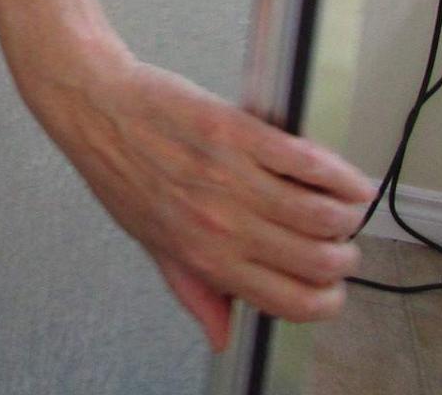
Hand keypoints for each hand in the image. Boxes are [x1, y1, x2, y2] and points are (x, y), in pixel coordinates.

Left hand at [40, 54, 374, 350]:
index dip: (326, 301)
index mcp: (203, 258)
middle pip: (319, 260)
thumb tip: (223, 335)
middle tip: (340, 243)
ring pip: (322, 214)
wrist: (94, 106)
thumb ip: (194, 289)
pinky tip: (345, 179)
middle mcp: (221, 224)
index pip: (292, 302)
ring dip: (347, 215)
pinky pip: (310, 164)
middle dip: (342, 257)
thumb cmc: (118, 167)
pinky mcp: (238, 134)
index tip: (331, 288)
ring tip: (345, 208)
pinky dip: (339, 175)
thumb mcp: (150, 240)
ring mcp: (232, 178)